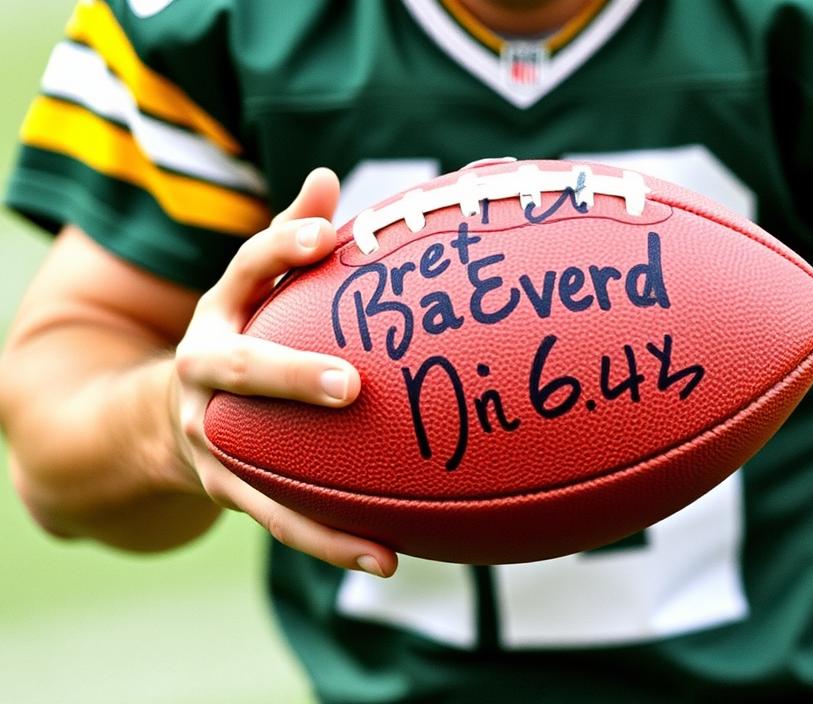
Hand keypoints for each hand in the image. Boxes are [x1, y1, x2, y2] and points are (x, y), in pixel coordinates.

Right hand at [173, 168, 396, 577]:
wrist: (166, 418)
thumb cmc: (239, 338)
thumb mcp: (251, 292)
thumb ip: (290, 240)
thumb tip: (328, 179)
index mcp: (217, 315)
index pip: (241, 271)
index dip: (279, 250)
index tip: (325, 235)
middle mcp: (203, 374)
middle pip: (239, 369)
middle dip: (289, 376)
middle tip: (350, 385)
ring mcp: (211, 438)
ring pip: (255, 467)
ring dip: (315, 497)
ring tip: (380, 517)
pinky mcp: (229, 488)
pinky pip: (282, 520)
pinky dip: (332, 542)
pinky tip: (389, 558)